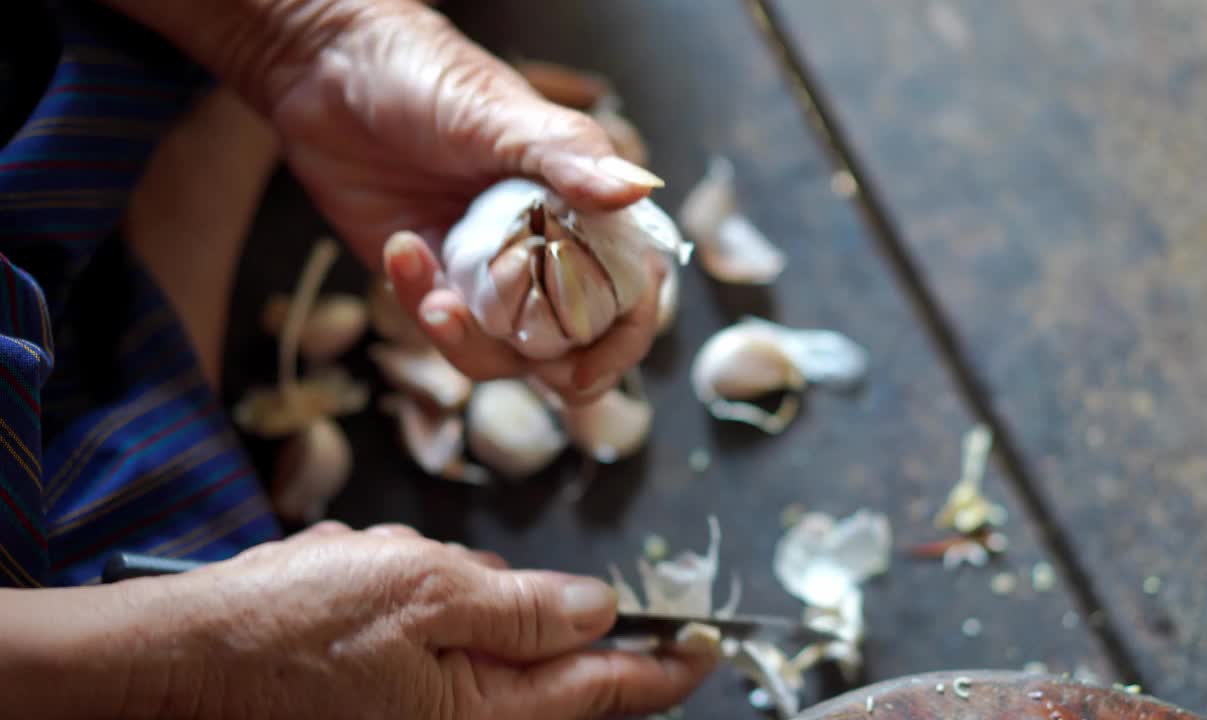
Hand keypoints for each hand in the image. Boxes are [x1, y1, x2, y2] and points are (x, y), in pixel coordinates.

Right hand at [122, 522, 711, 718]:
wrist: (185, 653)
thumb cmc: (298, 626)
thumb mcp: (427, 591)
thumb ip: (525, 605)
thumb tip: (599, 608)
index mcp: (489, 711)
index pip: (609, 690)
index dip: (666, 665)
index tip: (708, 640)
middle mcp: (464, 718)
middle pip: (536, 645)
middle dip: (501, 590)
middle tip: (436, 567)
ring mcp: (422, 699)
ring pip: (474, 618)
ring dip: (438, 581)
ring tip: (365, 570)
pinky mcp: (388, 680)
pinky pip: (425, 621)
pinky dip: (401, 588)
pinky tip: (345, 581)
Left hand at [266, 2, 665, 398]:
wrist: (327, 69)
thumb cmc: (427, 74)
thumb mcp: (501, 113)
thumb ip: (571, 157)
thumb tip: (642, 190)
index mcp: (586, 210)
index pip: (630, 294)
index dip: (620, 342)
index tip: (585, 373)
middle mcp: (546, 249)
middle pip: (571, 344)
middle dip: (541, 365)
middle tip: (505, 348)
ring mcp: (488, 271)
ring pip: (503, 351)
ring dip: (468, 340)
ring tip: (434, 300)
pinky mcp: (432, 280)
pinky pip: (439, 324)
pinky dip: (419, 300)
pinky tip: (400, 248)